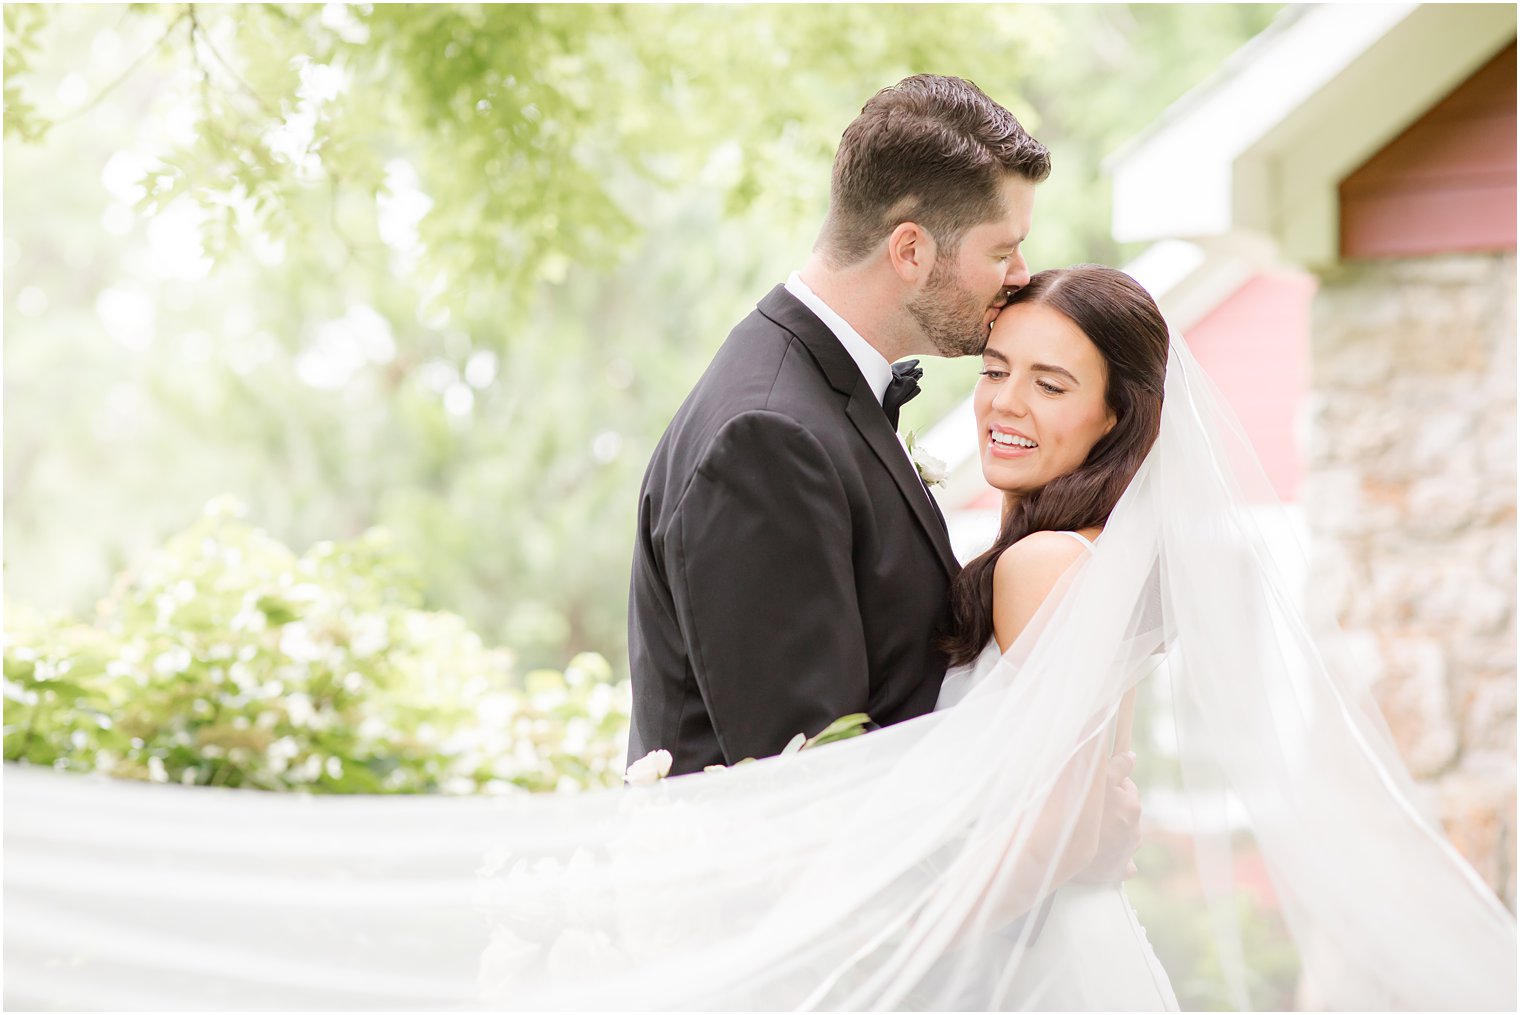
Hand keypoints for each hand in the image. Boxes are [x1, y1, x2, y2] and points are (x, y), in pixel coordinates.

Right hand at [1072, 751, 1141, 883]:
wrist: (1065, 856)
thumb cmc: (1081, 816)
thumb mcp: (1099, 782)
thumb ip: (1117, 766)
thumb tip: (1132, 756)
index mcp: (1132, 807)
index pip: (1126, 785)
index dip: (1109, 784)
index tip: (1093, 789)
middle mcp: (1135, 830)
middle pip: (1124, 810)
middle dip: (1111, 807)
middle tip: (1089, 809)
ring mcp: (1128, 852)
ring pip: (1122, 834)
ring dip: (1111, 831)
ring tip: (1091, 831)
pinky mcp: (1119, 870)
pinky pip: (1121, 862)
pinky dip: (1115, 858)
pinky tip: (1103, 856)